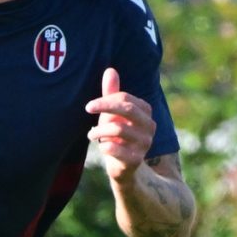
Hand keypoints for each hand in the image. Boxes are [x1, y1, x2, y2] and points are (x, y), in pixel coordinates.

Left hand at [85, 66, 154, 180]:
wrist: (123, 167)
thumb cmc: (116, 136)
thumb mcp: (113, 114)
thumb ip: (112, 94)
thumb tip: (110, 70)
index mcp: (145, 112)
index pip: (125, 98)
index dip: (106, 99)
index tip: (90, 106)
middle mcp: (150, 126)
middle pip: (128, 109)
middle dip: (105, 107)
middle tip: (87, 108)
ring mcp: (145, 144)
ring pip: (118, 130)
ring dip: (99, 131)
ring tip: (91, 134)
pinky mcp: (136, 160)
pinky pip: (115, 149)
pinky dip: (104, 146)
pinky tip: (102, 147)